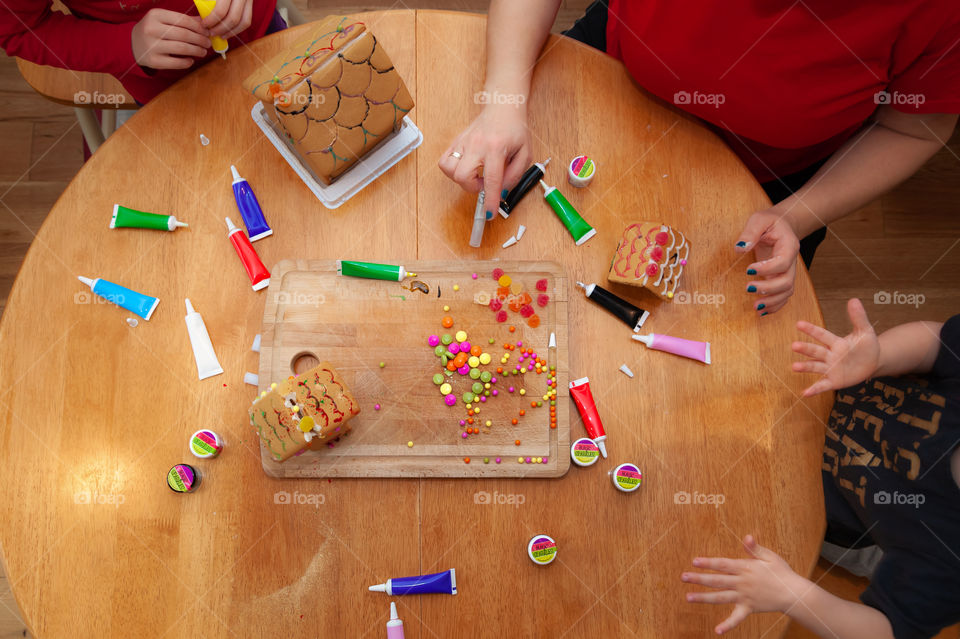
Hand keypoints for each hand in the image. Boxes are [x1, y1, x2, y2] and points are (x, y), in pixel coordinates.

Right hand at [132, 9, 210, 69]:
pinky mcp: (153, 60)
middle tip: (207, 43)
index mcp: (155, 15)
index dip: (198, 27)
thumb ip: (182, 20)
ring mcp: (151, 45)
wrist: (131, 44)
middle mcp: (152, 29)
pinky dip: (187, 62)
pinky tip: (191, 60)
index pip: (183, 20)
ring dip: (196, 51)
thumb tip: (203, 22)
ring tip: (203, 52)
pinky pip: (176, 63)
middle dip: (200, 39)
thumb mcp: (163, 20)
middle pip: (184, 35)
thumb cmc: (153, 30)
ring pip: (182, 48)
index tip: (207, 32)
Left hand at [200, 0, 252, 37]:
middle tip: (210, 32)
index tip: (203, 24)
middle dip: (220, 29)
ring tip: (220, 35)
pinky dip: (238, 28)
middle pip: (233, 19)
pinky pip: (247, 19)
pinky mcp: (251, 2)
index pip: (221, 10)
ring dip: (231, 32)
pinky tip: (228, 30)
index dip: (211, 20)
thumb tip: (198, 11)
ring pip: (244, 22)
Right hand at [438, 103, 532, 215]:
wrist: (503, 106)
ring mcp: (464, 142)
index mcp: (496, 148)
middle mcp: (477, 145)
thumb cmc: (515, 129)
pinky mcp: (456, 141)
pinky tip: (466, 168)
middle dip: (472, 187)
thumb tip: (502, 191)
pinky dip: (452, 170)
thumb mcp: (525, 153)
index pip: (491, 180)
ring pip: (449, 169)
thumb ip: (515, 175)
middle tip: (485, 182)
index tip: (490, 213)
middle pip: (462, 176)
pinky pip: (444, 161)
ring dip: (461, 179)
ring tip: (475, 175)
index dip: (490, 200)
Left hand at [682, 535, 806, 634]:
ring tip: (688, 597)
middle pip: (717, 580)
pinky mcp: (749, 608)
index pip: (723, 564)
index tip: (694, 561)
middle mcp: (742, 583)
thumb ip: (755, 549)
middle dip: (699, 578)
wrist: (794, 594)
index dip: (708, 563)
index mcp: (745, 568)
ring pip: (721, 597)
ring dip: (704, 598)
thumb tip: (747, 537)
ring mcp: (744, 597)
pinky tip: (717, 631)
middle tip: (683, 577)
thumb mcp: (769, 557)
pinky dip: (727, 625)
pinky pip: (737, 618)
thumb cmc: (782, 572)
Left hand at [735, 209, 800, 314]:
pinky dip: (774, 306)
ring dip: (771, 301)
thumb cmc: (770, 222)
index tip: (748, 270)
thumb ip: (750, 232)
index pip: (783, 262)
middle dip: (768, 288)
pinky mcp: (781, 278)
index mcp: (789, 246)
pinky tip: (760, 311)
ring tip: (755, 306)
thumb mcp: (760, 220)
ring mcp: (787, 272)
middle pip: (786, 281)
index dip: (767, 268)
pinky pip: (783, 296)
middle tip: (748, 288)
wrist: (782, 226)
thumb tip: (739, 248)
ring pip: (786, 292)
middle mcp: (791, 262)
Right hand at [792, 298, 879, 395]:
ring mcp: (830, 368)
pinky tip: (804, 393)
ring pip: (815, 367)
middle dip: (805, 349)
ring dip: (805, 367)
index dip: (811, 330)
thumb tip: (854, 300)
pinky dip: (814, 389)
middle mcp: (829, 355)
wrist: (873, 363)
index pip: (822, 335)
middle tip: (794, 346)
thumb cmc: (867, 346)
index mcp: (836, 342)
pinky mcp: (834, 381)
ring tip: (794, 367)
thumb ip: (858, 317)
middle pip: (816, 351)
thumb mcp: (865, 331)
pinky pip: (822, 385)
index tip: (799, 324)